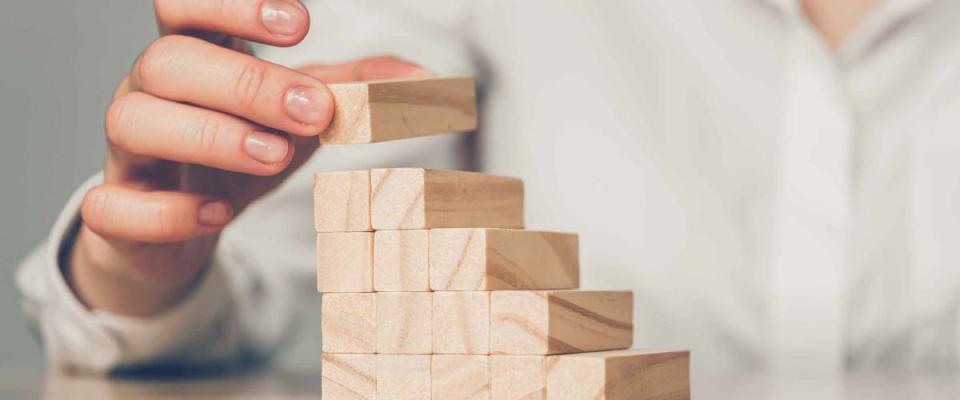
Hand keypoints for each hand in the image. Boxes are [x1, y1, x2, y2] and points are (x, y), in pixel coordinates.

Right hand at [68, 0, 429, 315]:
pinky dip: (168, 210)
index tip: (299, 23)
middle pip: (168, 60)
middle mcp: (151, 93)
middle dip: (246, 82)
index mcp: (195, 58)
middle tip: (314, 111)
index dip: (230, 4)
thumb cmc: (241, 151)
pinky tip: (218, 213)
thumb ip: (354, 93)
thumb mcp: (301, 116)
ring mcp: (128, 152)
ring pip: (134, 121)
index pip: (184, 6)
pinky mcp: (117, 210)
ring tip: (276, 155)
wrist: (183, 228)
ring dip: (210, 135)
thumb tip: (425, 76)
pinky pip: (115, 204)